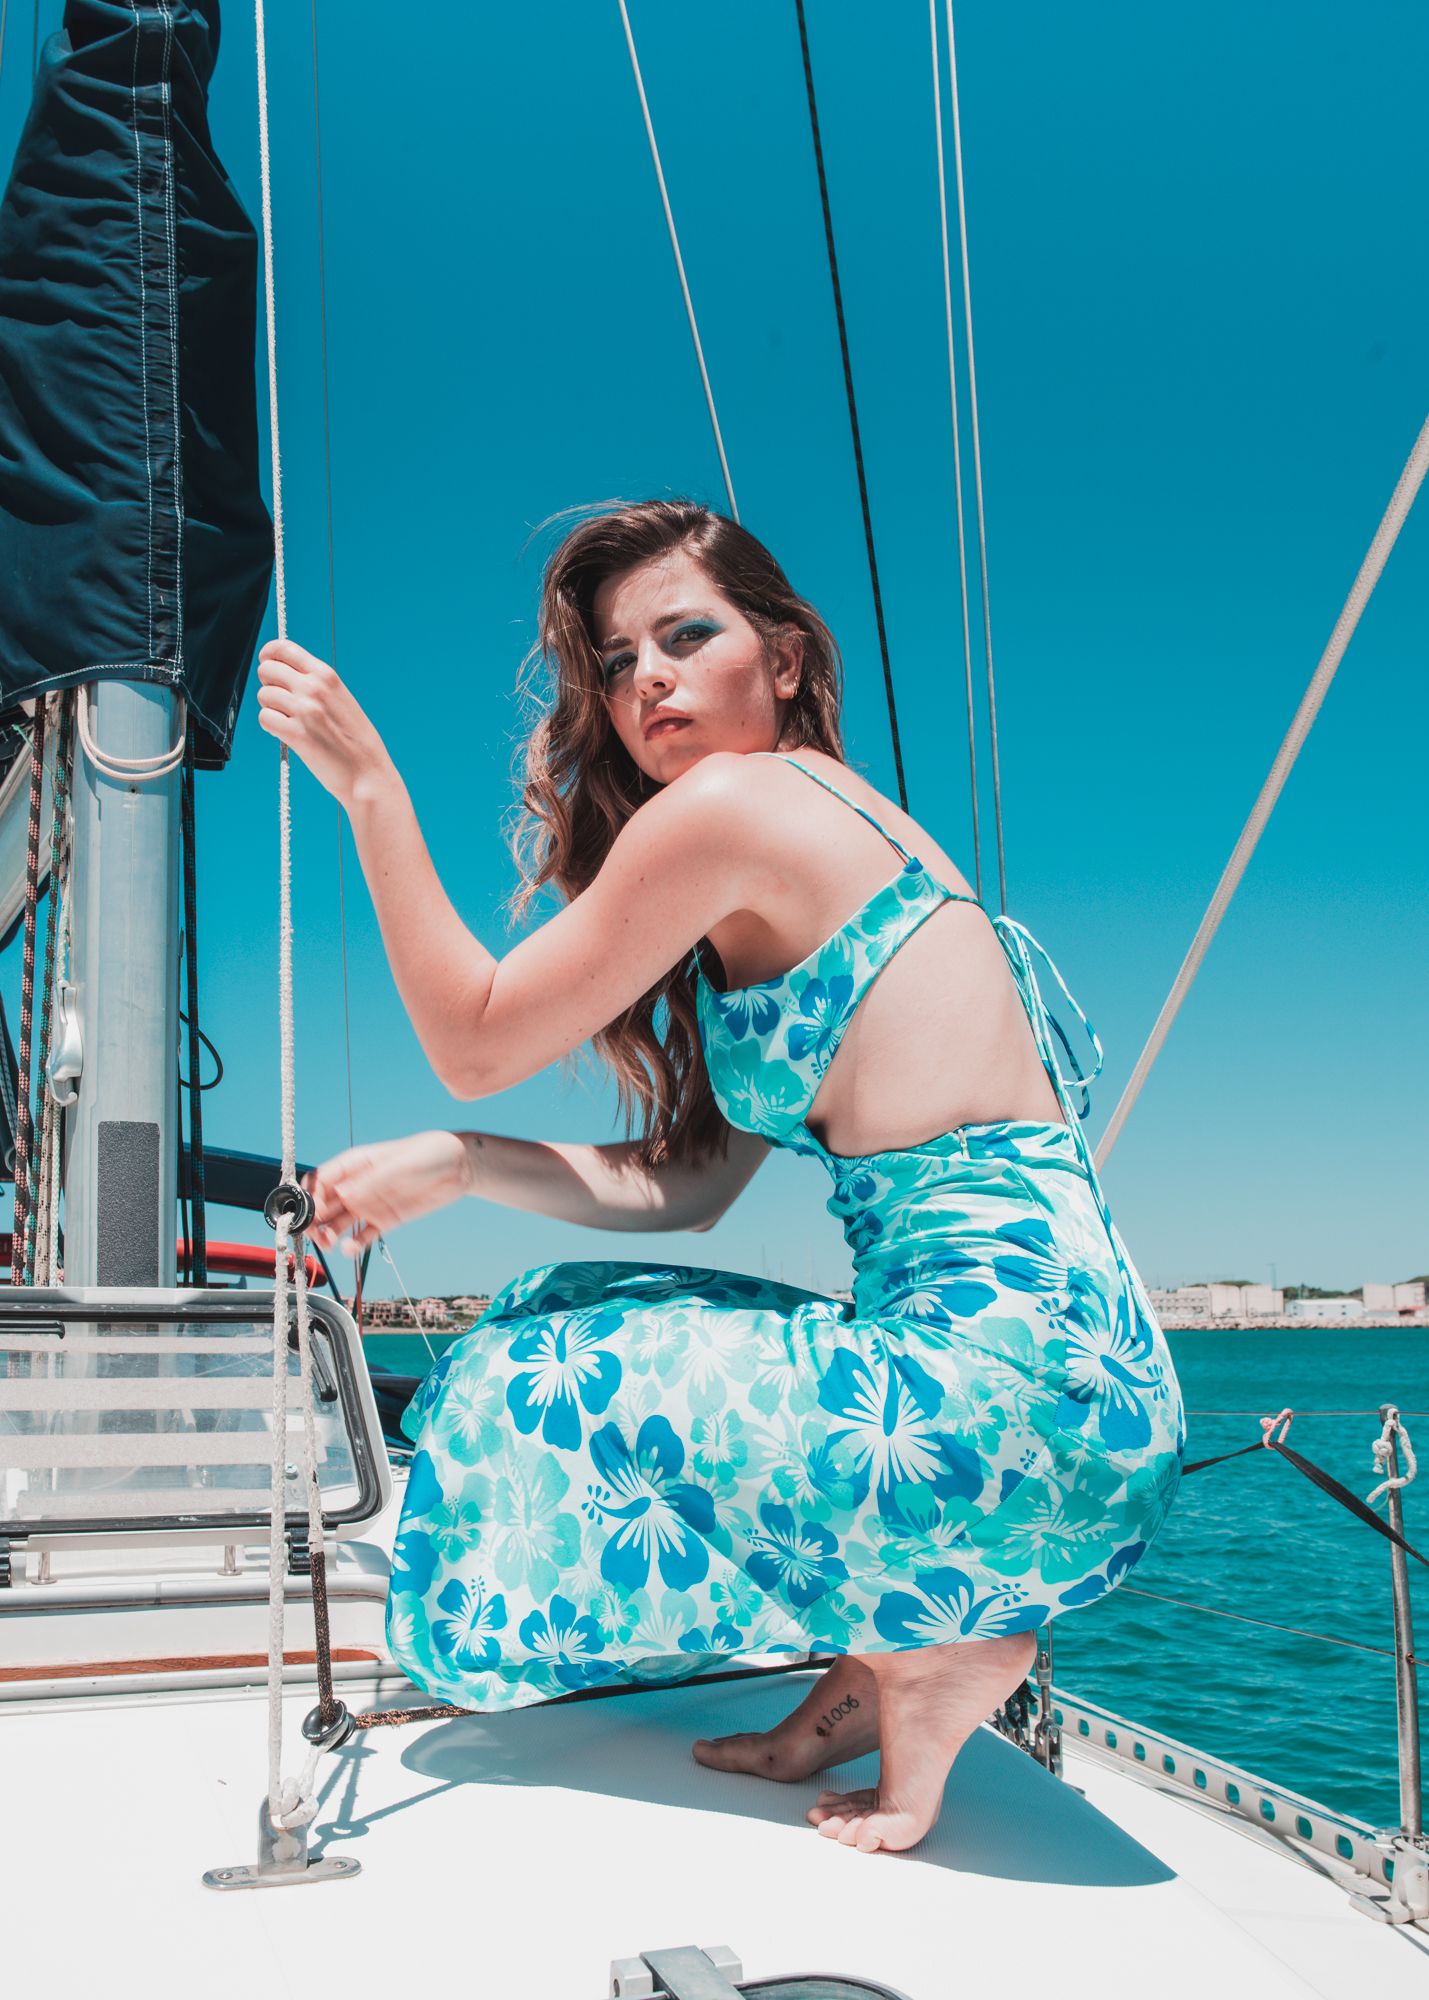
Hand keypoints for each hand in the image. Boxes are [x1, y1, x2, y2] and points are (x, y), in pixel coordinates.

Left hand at [256, 639, 392, 806]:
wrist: (369, 774)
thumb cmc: (356, 740)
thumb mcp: (341, 698)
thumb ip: (316, 683)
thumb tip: (283, 673)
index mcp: (326, 675)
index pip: (282, 648)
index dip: (268, 656)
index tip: (268, 666)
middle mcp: (314, 688)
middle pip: (266, 670)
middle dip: (268, 684)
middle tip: (281, 701)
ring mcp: (305, 710)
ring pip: (263, 696)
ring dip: (271, 709)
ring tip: (289, 721)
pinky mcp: (296, 734)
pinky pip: (265, 718)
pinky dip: (271, 727)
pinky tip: (286, 734)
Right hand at [304, 1131, 471, 1252]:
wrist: (461, 1167)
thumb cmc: (430, 1153)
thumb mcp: (402, 1164)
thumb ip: (374, 1180)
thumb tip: (344, 1194)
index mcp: (356, 1164)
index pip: (321, 1179)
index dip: (310, 1196)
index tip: (311, 1212)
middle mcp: (357, 1185)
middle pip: (323, 1204)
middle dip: (312, 1220)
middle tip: (314, 1235)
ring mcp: (369, 1204)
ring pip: (337, 1222)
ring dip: (327, 1234)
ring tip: (329, 1245)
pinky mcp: (385, 1220)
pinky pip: (363, 1236)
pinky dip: (353, 1245)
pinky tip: (349, 1250)